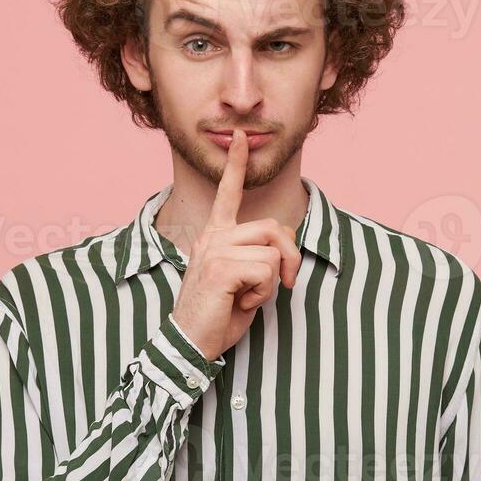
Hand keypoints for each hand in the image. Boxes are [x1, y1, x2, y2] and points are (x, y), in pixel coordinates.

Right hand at [169, 129, 302, 360]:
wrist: (189, 344)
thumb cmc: (217, 316)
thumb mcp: (242, 282)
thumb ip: (257, 258)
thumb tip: (284, 248)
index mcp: (214, 237)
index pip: (228, 194)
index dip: (235, 165)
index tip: (241, 136)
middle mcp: (212, 238)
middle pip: (272, 227)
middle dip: (291, 257)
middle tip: (287, 284)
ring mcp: (214, 251)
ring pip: (272, 251)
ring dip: (272, 282)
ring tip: (248, 298)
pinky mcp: (220, 269)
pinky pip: (266, 271)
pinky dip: (263, 294)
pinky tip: (242, 304)